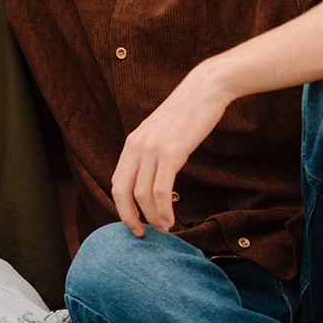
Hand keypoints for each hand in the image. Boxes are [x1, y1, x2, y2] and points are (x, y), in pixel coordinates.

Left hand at [110, 64, 229, 235]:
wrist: (205, 89)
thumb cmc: (188, 113)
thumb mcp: (161, 132)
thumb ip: (152, 152)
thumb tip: (153, 177)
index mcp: (132, 143)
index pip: (116, 182)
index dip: (122, 207)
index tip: (134, 222)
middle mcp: (136, 146)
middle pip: (121, 192)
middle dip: (129, 218)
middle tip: (142, 234)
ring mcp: (152, 149)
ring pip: (141, 195)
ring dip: (152, 217)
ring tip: (165, 228)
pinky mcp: (171, 152)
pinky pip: (160, 190)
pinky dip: (163, 210)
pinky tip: (171, 218)